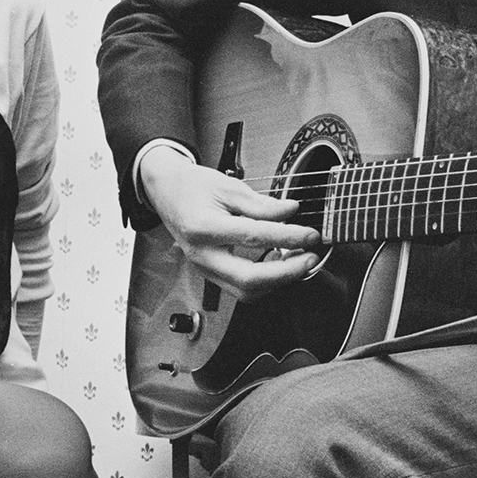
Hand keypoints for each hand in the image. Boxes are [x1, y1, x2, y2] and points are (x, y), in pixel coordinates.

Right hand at [140, 146, 320, 302]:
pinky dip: (264, 282)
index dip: (287, 237)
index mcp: (203, 227)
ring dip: (277, 281)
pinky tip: (278, 264)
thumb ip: (260, 204)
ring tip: (298, 260)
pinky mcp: (209, 274)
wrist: (165, 192)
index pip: (253, 238)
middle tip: (310, 258)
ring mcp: (203, 268)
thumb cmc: (191, 186)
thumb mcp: (227, 186)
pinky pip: (240, 288)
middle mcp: (201, 254)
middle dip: (286, 273)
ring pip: (245, 291)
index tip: (310, 235)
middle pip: (249, 279)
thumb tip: (290, 212)